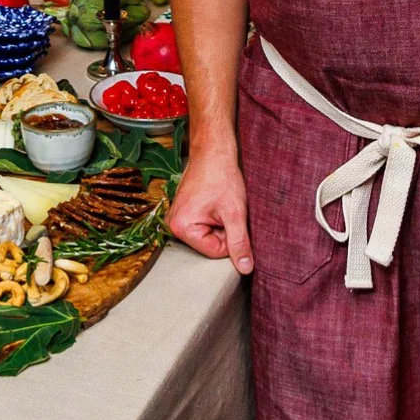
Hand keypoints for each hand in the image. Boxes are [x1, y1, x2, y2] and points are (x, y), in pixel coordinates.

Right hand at [168, 143, 253, 272]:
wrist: (214, 151)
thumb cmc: (221, 176)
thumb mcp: (235, 213)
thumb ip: (239, 243)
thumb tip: (245, 268)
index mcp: (182, 228)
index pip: (216, 252)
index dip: (230, 238)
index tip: (231, 217)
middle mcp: (173, 225)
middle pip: (210, 245)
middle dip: (224, 231)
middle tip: (226, 209)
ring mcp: (177, 218)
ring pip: (209, 235)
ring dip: (220, 223)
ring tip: (221, 204)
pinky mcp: (184, 211)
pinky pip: (204, 225)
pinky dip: (215, 217)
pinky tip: (216, 202)